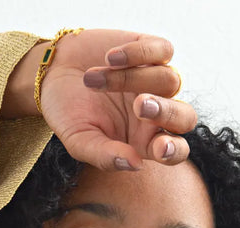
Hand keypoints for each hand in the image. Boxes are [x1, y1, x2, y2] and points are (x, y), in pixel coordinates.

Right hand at [39, 29, 196, 170]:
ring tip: (93, 80)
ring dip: (131, 79)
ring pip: (170, 80)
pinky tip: (111, 58)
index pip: (175, 151)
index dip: (174, 151)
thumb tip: (135, 165)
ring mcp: (157, 80)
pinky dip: (139, 53)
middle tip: (140, 105)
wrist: (53, 73)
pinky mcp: (151, 51)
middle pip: (185, 116)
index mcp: (145, 142)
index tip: (160, 147)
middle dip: (166, 112)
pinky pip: (164, 50)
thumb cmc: (68, 114)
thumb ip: (104, 157)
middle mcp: (157, 114)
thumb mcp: (80, 142)